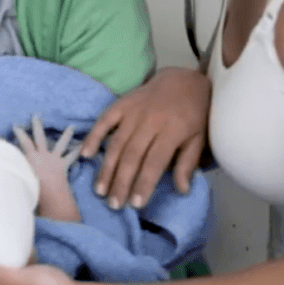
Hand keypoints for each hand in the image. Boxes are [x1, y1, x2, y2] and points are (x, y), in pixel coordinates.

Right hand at [13, 117, 79, 221]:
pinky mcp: (63, 166)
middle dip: (37, 126)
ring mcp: (54, 159)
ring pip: (61, 144)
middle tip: (36, 117)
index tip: (16, 125)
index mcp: (30, 157)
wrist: (49, 195)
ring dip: (66, 135)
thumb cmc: (31, 189)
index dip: (19, 132)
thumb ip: (15, 170)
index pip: (23, 141)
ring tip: (72, 127)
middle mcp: (42, 155)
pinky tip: (82, 148)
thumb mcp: (20, 177)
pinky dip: (76, 152)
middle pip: (39, 137)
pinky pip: (71, 158)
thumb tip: (3, 172)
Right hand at [79, 67, 209, 209]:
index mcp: (173, 130)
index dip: (144, 183)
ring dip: (106, 168)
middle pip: (132, 156)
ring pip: (116, 143)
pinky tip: (85, 155)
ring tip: (100, 190)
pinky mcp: (121, 104)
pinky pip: (104, 121)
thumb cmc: (193, 113)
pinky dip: (93, 137)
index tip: (135, 204)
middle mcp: (151, 121)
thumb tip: (182, 190)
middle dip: (121, 182)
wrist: (183, 79)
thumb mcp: (199, 138)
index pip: (155, 162)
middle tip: (114, 204)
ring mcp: (133, 111)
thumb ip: (188, 163)